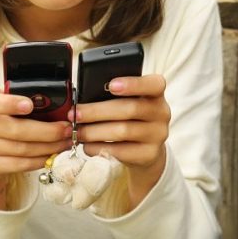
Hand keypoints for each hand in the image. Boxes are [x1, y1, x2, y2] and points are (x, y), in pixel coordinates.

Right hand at [0, 86, 72, 186]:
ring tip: (64, 142)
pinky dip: (40, 159)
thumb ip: (23, 98)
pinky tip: (51, 154)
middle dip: (47, 130)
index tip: (30, 105)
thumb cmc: (2, 118)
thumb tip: (58, 105)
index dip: (8, 103)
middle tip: (66, 129)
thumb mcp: (6, 101)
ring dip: (48, 146)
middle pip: (15, 129)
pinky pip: (19, 164)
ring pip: (21, 149)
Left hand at [72, 74, 170, 204]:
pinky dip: (100, 148)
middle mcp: (162, 113)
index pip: (154, 84)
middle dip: (97, 111)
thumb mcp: (128, 101)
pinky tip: (87, 146)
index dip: (133, 84)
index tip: (111, 85)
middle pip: (130, 109)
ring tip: (77, 131)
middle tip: (75, 114)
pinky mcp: (149, 154)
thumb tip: (83, 98)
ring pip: (123, 131)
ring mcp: (158, 135)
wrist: (144, 148)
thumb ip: (114, 96)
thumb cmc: (130, 117)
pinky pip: (121, 151)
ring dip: (95, 131)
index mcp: (156, 93)